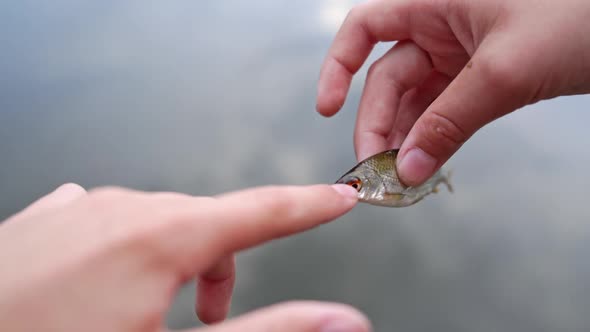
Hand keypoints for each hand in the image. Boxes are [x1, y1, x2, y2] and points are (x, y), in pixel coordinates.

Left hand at [0, 183, 369, 331]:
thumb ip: (266, 330)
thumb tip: (339, 319)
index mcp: (158, 238)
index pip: (261, 212)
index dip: (307, 207)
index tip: (338, 197)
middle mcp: (118, 209)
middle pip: (205, 220)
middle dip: (224, 263)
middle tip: (213, 315)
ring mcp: (74, 211)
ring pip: (154, 218)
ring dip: (174, 256)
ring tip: (153, 307)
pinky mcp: (40, 222)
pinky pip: (103, 217)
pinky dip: (124, 244)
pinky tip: (105, 273)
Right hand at [317, 0, 589, 184]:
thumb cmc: (578, 18)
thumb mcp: (504, 71)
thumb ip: (449, 122)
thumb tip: (406, 170)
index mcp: (433, 1)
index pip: (364, 27)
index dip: (337, 66)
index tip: (326, 109)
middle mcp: (439, 24)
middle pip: (387, 77)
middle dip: (377, 123)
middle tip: (376, 170)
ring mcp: (459, 52)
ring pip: (414, 99)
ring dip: (403, 137)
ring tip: (398, 176)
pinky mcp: (480, 75)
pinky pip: (442, 109)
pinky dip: (432, 136)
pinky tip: (423, 163)